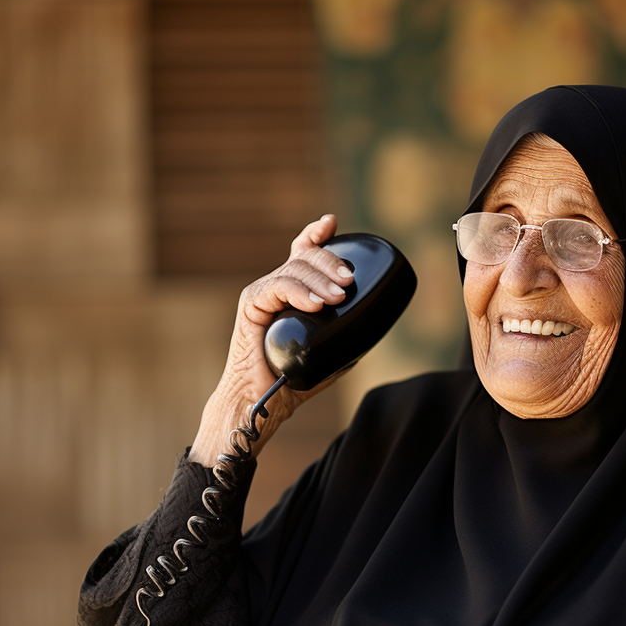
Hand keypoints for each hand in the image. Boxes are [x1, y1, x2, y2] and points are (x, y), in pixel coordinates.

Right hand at [190, 214, 353, 465]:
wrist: (261, 402)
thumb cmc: (291, 381)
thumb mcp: (328, 353)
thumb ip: (345, 336)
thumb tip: (374, 328)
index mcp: (292, 294)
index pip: (303, 253)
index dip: (317, 235)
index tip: (331, 223)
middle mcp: (276, 288)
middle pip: (304, 256)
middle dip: (330, 260)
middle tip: (349, 280)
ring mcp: (262, 294)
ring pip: (294, 269)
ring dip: (320, 279)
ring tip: (339, 296)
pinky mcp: (251, 306)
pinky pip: (278, 287)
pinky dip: (300, 293)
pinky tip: (317, 304)